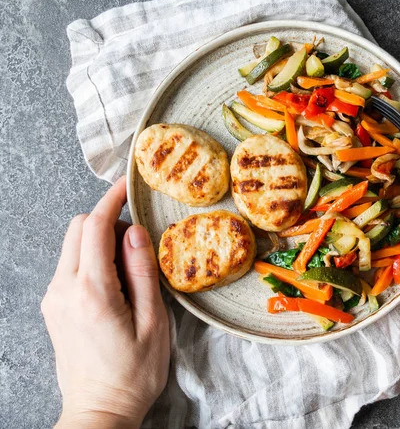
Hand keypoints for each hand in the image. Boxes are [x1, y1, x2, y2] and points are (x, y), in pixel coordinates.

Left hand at [42, 178, 169, 428]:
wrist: (99, 411)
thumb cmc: (133, 373)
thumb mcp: (153, 322)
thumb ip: (142, 272)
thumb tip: (135, 231)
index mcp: (92, 291)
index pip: (94, 226)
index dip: (111, 200)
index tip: (126, 185)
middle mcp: (64, 289)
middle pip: (77, 229)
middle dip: (106, 220)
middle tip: (136, 240)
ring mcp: (54, 298)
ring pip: (72, 245)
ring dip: (99, 241)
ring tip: (129, 267)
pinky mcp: (53, 307)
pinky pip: (69, 265)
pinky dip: (90, 258)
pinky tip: (114, 282)